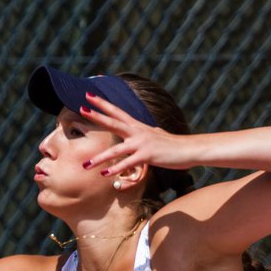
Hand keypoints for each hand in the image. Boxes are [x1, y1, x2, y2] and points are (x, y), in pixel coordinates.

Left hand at [78, 92, 196, 174]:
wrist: (189, 149)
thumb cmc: (173, 145)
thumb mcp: (157, 136)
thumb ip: (147, 134)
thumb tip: (146, 131)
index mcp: (138, 126)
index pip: (118, 112)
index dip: (103, 104)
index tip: (89, 95)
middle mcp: (138, 131)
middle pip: (114, 121)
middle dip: (97, 115)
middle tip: (81, 109)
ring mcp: (142, 143)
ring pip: (116, 150)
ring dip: (99, 158)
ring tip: (85, 164)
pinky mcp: (147, 155)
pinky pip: (128, 163)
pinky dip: (116, 169)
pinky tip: (105, 174)